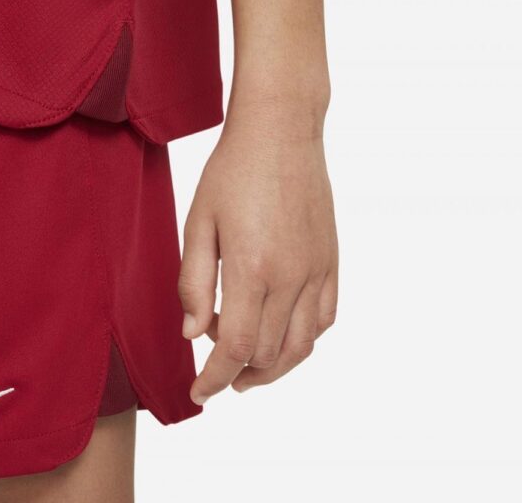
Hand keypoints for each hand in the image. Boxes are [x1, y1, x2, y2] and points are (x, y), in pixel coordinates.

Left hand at [179, 103, 337, 404]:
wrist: (281, 132)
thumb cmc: (232, 172)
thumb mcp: (199, 224)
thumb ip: (193, 284)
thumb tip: (193, 334)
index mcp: (253, 269)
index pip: (235, 348)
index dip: (213, 379)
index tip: (199, 393)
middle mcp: (292, 277)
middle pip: (267, 354)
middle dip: (236, 372)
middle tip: (214, 364)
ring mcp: (317, 270)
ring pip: (301, 346)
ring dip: (273, 368)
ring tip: (248, 369)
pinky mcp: (331, 260)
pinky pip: (325, 318)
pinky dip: (303, 340)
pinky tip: (284, 335)